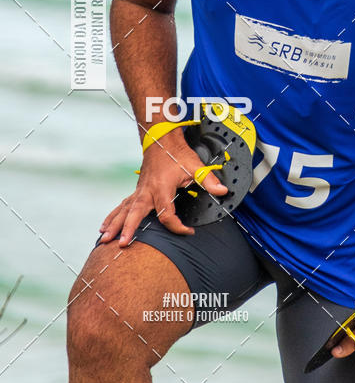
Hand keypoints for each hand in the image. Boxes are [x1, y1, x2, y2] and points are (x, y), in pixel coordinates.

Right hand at [98, 128, 227, 245]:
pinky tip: (104, 227)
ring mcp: (139, 191)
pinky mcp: (137, 190)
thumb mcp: (195, 166)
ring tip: (104, 240)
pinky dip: (113, 216)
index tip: (188, 231)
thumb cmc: (177, 153)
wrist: (161, 138)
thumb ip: (208, 180)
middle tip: (122, 243)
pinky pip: (122, 205)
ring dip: (114, 224)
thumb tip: (223, 191)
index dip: (177, 226)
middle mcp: (147, 191)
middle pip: (135, 213)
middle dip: (128, 228)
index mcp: (161, 188)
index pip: (166, 214)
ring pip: (124, 210)